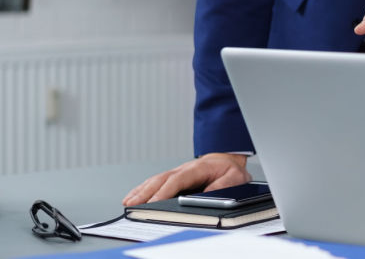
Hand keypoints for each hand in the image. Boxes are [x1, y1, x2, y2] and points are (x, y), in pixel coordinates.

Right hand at [122, 153, 250, 204]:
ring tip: (129, 202)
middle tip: (133, 204)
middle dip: (146, 192)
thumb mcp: (235, 177)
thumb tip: (210, 194)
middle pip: (162, 180)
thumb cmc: (230, 170)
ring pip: (156, 180)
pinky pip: (156, 182)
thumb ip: (223, 186)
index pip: (178, 179)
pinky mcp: (175, 177)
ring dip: (141, 191)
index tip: (154, 202)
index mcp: (198, 168)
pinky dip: (144, 189)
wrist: (228, 159)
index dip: (165, 191)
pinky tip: (135, 196)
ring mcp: (178, 172)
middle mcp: (184, 169)